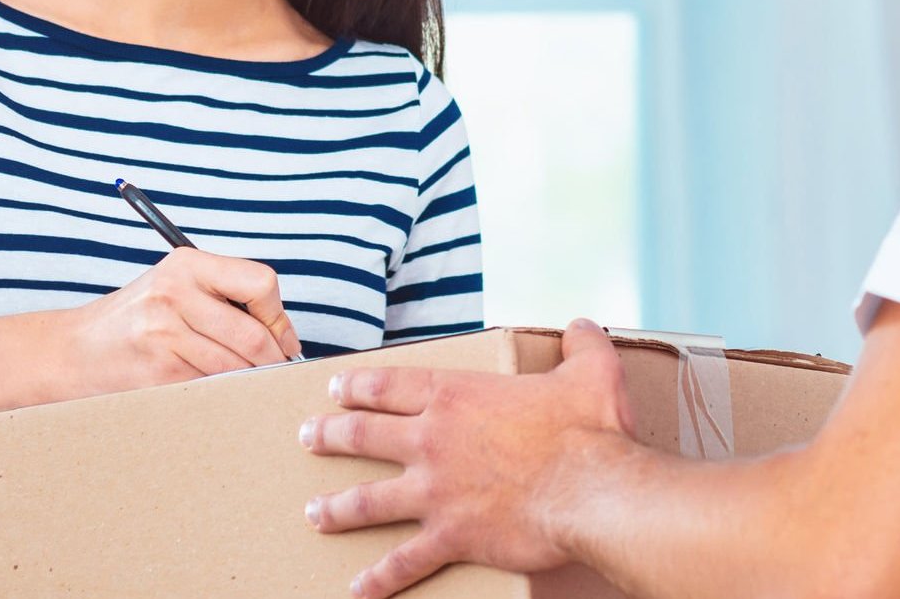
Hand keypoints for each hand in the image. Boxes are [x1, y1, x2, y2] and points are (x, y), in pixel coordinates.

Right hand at [59, 247, 301, 395]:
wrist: (74, 351)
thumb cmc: (137, 320)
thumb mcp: (177, 287)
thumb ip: (225, 297)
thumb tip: (284, 333)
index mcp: (188, 264)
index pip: (261, 283)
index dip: (279, 316)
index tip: (283, 338)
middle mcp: (175, 292)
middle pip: (252, 333)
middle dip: (273, 358)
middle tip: (279, 370)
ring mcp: (163, 333)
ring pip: (235, 365)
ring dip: (251, 379)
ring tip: (248, 380)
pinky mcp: (157, 371)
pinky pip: (211, 385)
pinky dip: (223, 391)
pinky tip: (215, 388)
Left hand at [300, 318, 637, 598]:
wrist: (590, 489)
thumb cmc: (588, 431)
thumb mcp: (590, 371)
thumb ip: (581, 344)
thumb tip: (581, 327)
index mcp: (457, 397)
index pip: (390, 386)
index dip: (358, 385)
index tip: (336, 388)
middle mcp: (433, 442)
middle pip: (363, 436)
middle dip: (329, 435)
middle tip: (309, 436)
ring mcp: (435, 492)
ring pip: (367, 500)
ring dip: (335, 507)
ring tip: (314, 511)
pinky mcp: (450, 536)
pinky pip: (404, 561)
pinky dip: (379, 578)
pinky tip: (358, 588)